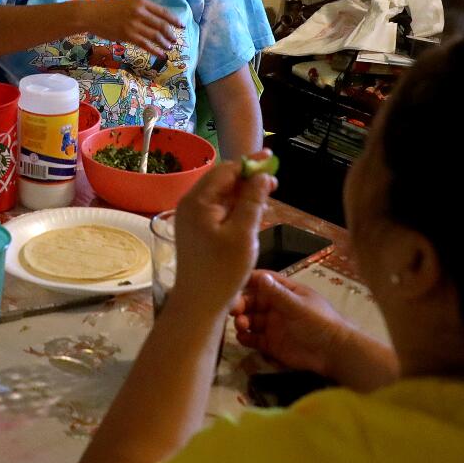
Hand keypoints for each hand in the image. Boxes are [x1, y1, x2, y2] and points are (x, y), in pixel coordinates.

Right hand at [80, 0, 184, 56]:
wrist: (91, 15)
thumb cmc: (108, 9)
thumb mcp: (127, 3)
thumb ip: (141, 10)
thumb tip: (155, 20)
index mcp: (140, 2)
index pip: (162, 11)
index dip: (174, 19)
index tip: (181, 25)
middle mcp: (139, 12)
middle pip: (162, 24)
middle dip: (171, 33)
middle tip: (175, 39)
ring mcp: (134, 24)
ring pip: (155, 35)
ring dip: (164, 43)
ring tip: (168, 47)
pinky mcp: (128, 35)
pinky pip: (146, 44)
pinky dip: (155, 50)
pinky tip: (160, 54)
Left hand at [171, 159, 275, 310]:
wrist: (198, 304)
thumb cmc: (222, 271)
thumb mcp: (244, 234)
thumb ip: (253, 201)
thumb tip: (262, 175)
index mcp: (198, 201)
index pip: (226, 170)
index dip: (249, 163)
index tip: (271, 158)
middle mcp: (190, 204)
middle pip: (222, 180)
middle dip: (247, 179)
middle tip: (273, 184)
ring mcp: (191, 218)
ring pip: (221, 195)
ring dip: (243, 195)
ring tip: (265, 201)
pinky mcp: (195, 230)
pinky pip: (217, 210)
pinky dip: (235, 209)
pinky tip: (251, 216)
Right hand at [233, 270, 354, 374]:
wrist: (334, 353)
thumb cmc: (319, 323)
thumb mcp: (298, 306)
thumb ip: (278, 294)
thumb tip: (259, 277)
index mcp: (285, 292)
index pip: (262, 281)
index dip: (247, 281)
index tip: (230, 283)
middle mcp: (276, 307)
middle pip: (252, 301)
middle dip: (240, 303)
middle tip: (233, 309)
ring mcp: (273, 326)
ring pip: (250, 320)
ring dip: (241, 320)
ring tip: (240, 325)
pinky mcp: (271, 344)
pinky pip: (254, 339)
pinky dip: (245, 338)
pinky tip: (242, 338)